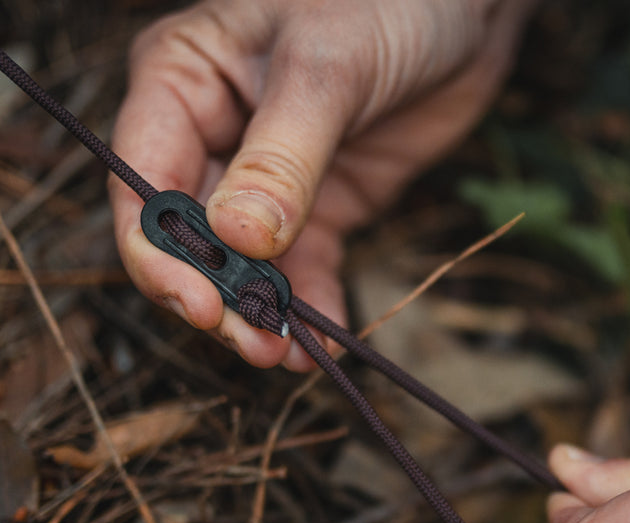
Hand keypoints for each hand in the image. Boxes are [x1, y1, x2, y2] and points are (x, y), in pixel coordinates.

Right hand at [110, 0, 535, 369]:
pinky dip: (311, 310)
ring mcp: (265, 184)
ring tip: (291, 357)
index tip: (201, 306)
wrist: (463, 13)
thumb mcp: (328, 68)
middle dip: (217, 300)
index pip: (142, 187)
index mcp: (183, 85)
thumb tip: (238, 238)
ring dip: (262, 318)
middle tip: (258, 346)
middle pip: (189, 243)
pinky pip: (303, 272)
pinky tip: (323, 345)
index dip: (161, 257)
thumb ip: (281, 155)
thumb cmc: (386, 1)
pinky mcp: (317, 211)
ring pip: (243, 270)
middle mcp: (213, 140)